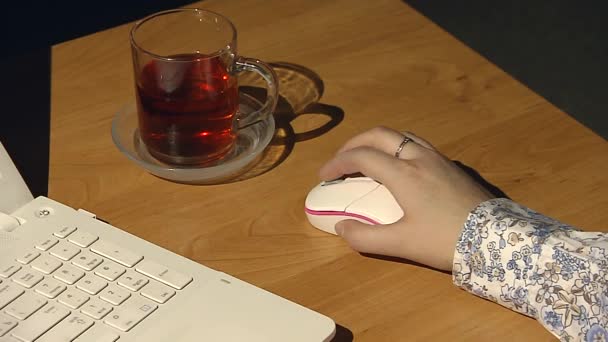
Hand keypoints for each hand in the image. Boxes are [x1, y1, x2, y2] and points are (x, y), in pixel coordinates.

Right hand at [319, 127, 492, 270]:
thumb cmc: (446, 240)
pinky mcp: (451, 165)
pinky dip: (396, 146)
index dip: (338, 163)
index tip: (324, 176)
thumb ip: (366, 238)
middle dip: (354, 143)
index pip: (362, 156)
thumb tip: (342, 228)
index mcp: (404, 174)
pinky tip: (398, 165)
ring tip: (366, 157)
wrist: (496, 239)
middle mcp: (419, 158)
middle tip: (341, 160)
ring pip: (401, 135)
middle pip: (380, 135)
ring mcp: (438, 158)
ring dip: (377, 141)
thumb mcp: (402, 244)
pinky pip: (416, 143)